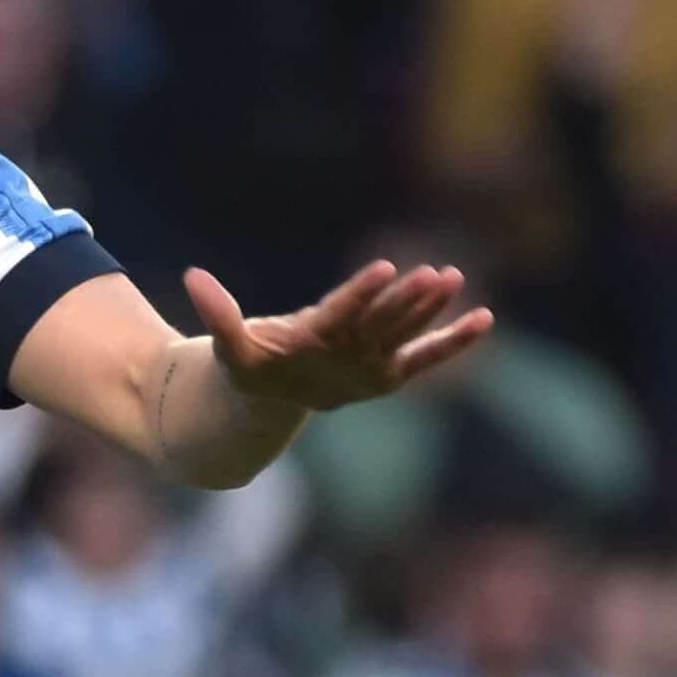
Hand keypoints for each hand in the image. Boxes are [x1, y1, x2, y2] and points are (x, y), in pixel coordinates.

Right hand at [191, 260, 493, 418]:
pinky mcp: (391, 373)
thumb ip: (217, 315)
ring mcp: (371, 368)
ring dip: (432, 310)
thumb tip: (191, 276)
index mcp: (309, 347)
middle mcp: (345, 360)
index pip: (340, 316)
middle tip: (433, 273)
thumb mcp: (229, 347)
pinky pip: (428, 357)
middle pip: (381, 325)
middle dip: (407, 301)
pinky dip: (455, 341)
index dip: (362, 293)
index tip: (386, 268)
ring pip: (405, 334)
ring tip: (454, 276)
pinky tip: (485, 318)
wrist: (273, 409)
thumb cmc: (250, 367)